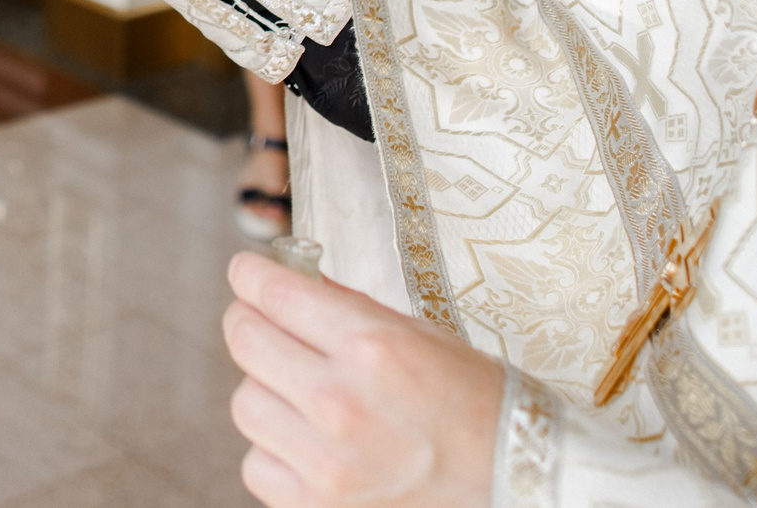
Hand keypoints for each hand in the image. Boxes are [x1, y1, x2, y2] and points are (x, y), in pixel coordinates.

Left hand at [222, 252, 501, 505]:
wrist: (512, 480)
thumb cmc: (474, 402)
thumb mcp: (419, 334)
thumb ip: (347, 307)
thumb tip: (289, 280)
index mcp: (372, 347)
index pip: (274, 293)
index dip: (251, 275)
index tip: (247, 273)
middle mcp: (341, 403)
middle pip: (245, 340)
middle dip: (250, 320)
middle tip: (263, 321)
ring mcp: (325, 462)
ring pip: (244, 402)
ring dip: (264, 388)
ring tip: (299, 390)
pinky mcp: (315, 506)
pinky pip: (256, 463)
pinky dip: (273, 449)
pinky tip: (308, 441)